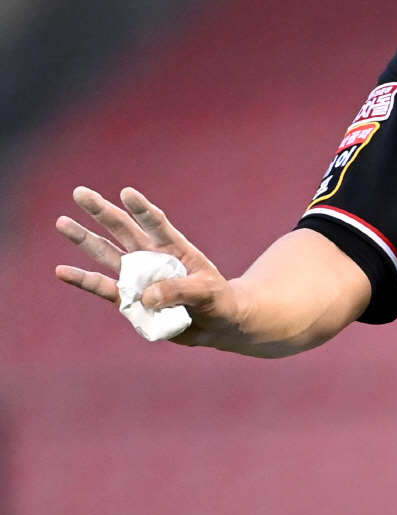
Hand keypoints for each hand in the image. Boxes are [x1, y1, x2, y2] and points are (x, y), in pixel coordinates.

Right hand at [55, 186, 241, 347]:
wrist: (215, 323)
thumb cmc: (216, 299)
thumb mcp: (206, 292)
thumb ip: (179, 290)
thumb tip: (146, 296)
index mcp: (173, 247)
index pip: (156, 224)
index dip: (142, 210)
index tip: (126, 193)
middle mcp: (150, 256)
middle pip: (122, 229)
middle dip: (101, 211)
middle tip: (79, 192)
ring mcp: (136, 276)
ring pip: (105, 253)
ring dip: (84, 238)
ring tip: (62, 222)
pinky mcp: (128, 298)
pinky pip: (102, 288)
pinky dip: (82, 280)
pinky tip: (61, 271)